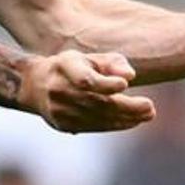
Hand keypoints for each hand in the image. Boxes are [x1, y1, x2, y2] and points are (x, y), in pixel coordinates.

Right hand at [17, 50, 155, 132]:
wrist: (35, 86)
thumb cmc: (72, 67)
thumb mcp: (88, 57)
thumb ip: (112, 62)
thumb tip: (130, 75)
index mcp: (63, 66)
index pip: (85, 79)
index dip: (104, 83)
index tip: (125, 84)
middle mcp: (57, 89)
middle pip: (96, 102)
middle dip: (126, 106)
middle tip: (149, 107)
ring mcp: (58, 110)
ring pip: (97, 117)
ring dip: (126, 118)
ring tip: (147, 114)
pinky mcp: (62, 124)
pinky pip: (93, 126)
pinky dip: (115, 125)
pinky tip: (132, 121)